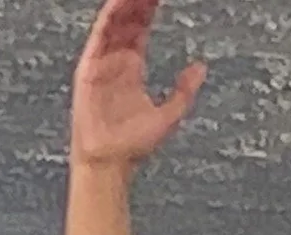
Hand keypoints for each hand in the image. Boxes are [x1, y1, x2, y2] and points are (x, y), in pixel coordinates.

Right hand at [71, 0, 204, 170]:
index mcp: (132, 67)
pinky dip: (108, 18)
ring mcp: (101, 62)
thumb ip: (184, 91)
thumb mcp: (169, 115)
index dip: (148, 9)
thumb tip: (201, 67)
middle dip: (138, 2)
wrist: (111, 162)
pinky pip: (99, 36)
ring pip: (113, 23)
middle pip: (127, 20)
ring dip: (123, 4)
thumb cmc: (134, 144)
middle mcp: (116, 60)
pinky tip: (117, 2)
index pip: (140, 28)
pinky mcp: (89, 68)